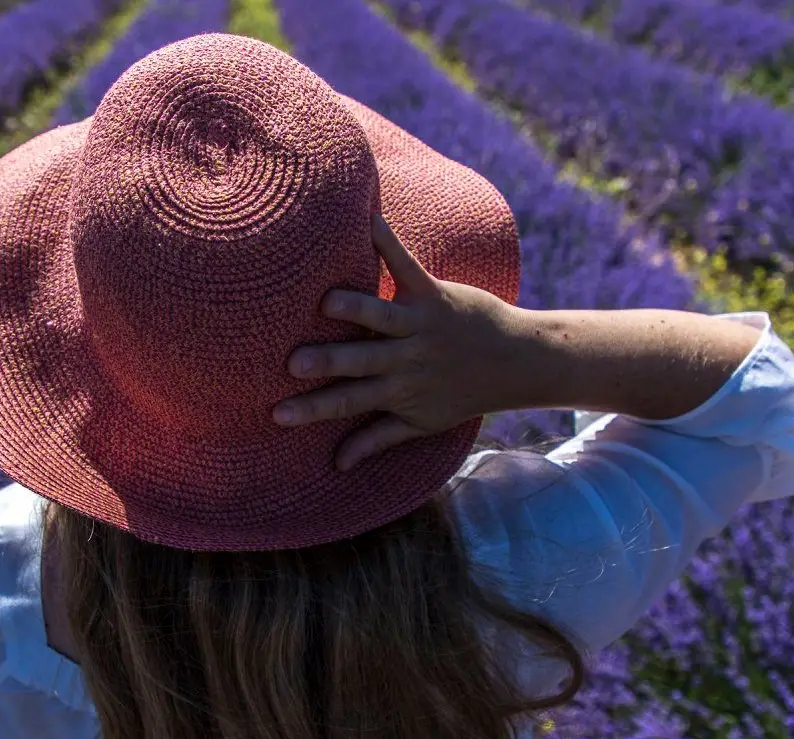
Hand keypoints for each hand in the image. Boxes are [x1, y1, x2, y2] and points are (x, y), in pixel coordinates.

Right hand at [272, 213, 525, 469]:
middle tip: (292, 362)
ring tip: (325, 303)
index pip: (348, 403)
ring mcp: (420, 324)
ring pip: (381, 315)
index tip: (276, 415)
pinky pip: (407, 265)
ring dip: (355, 308)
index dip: (312, 409)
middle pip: (359, 361)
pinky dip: (388, 242)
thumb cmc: (462, 393)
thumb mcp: (422, 423)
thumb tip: (336, 463)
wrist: (516, 362)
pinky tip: (368, 219)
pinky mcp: (434, 293)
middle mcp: (406, 359)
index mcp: (398, 391)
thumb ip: (376, 439)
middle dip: (326, 361)